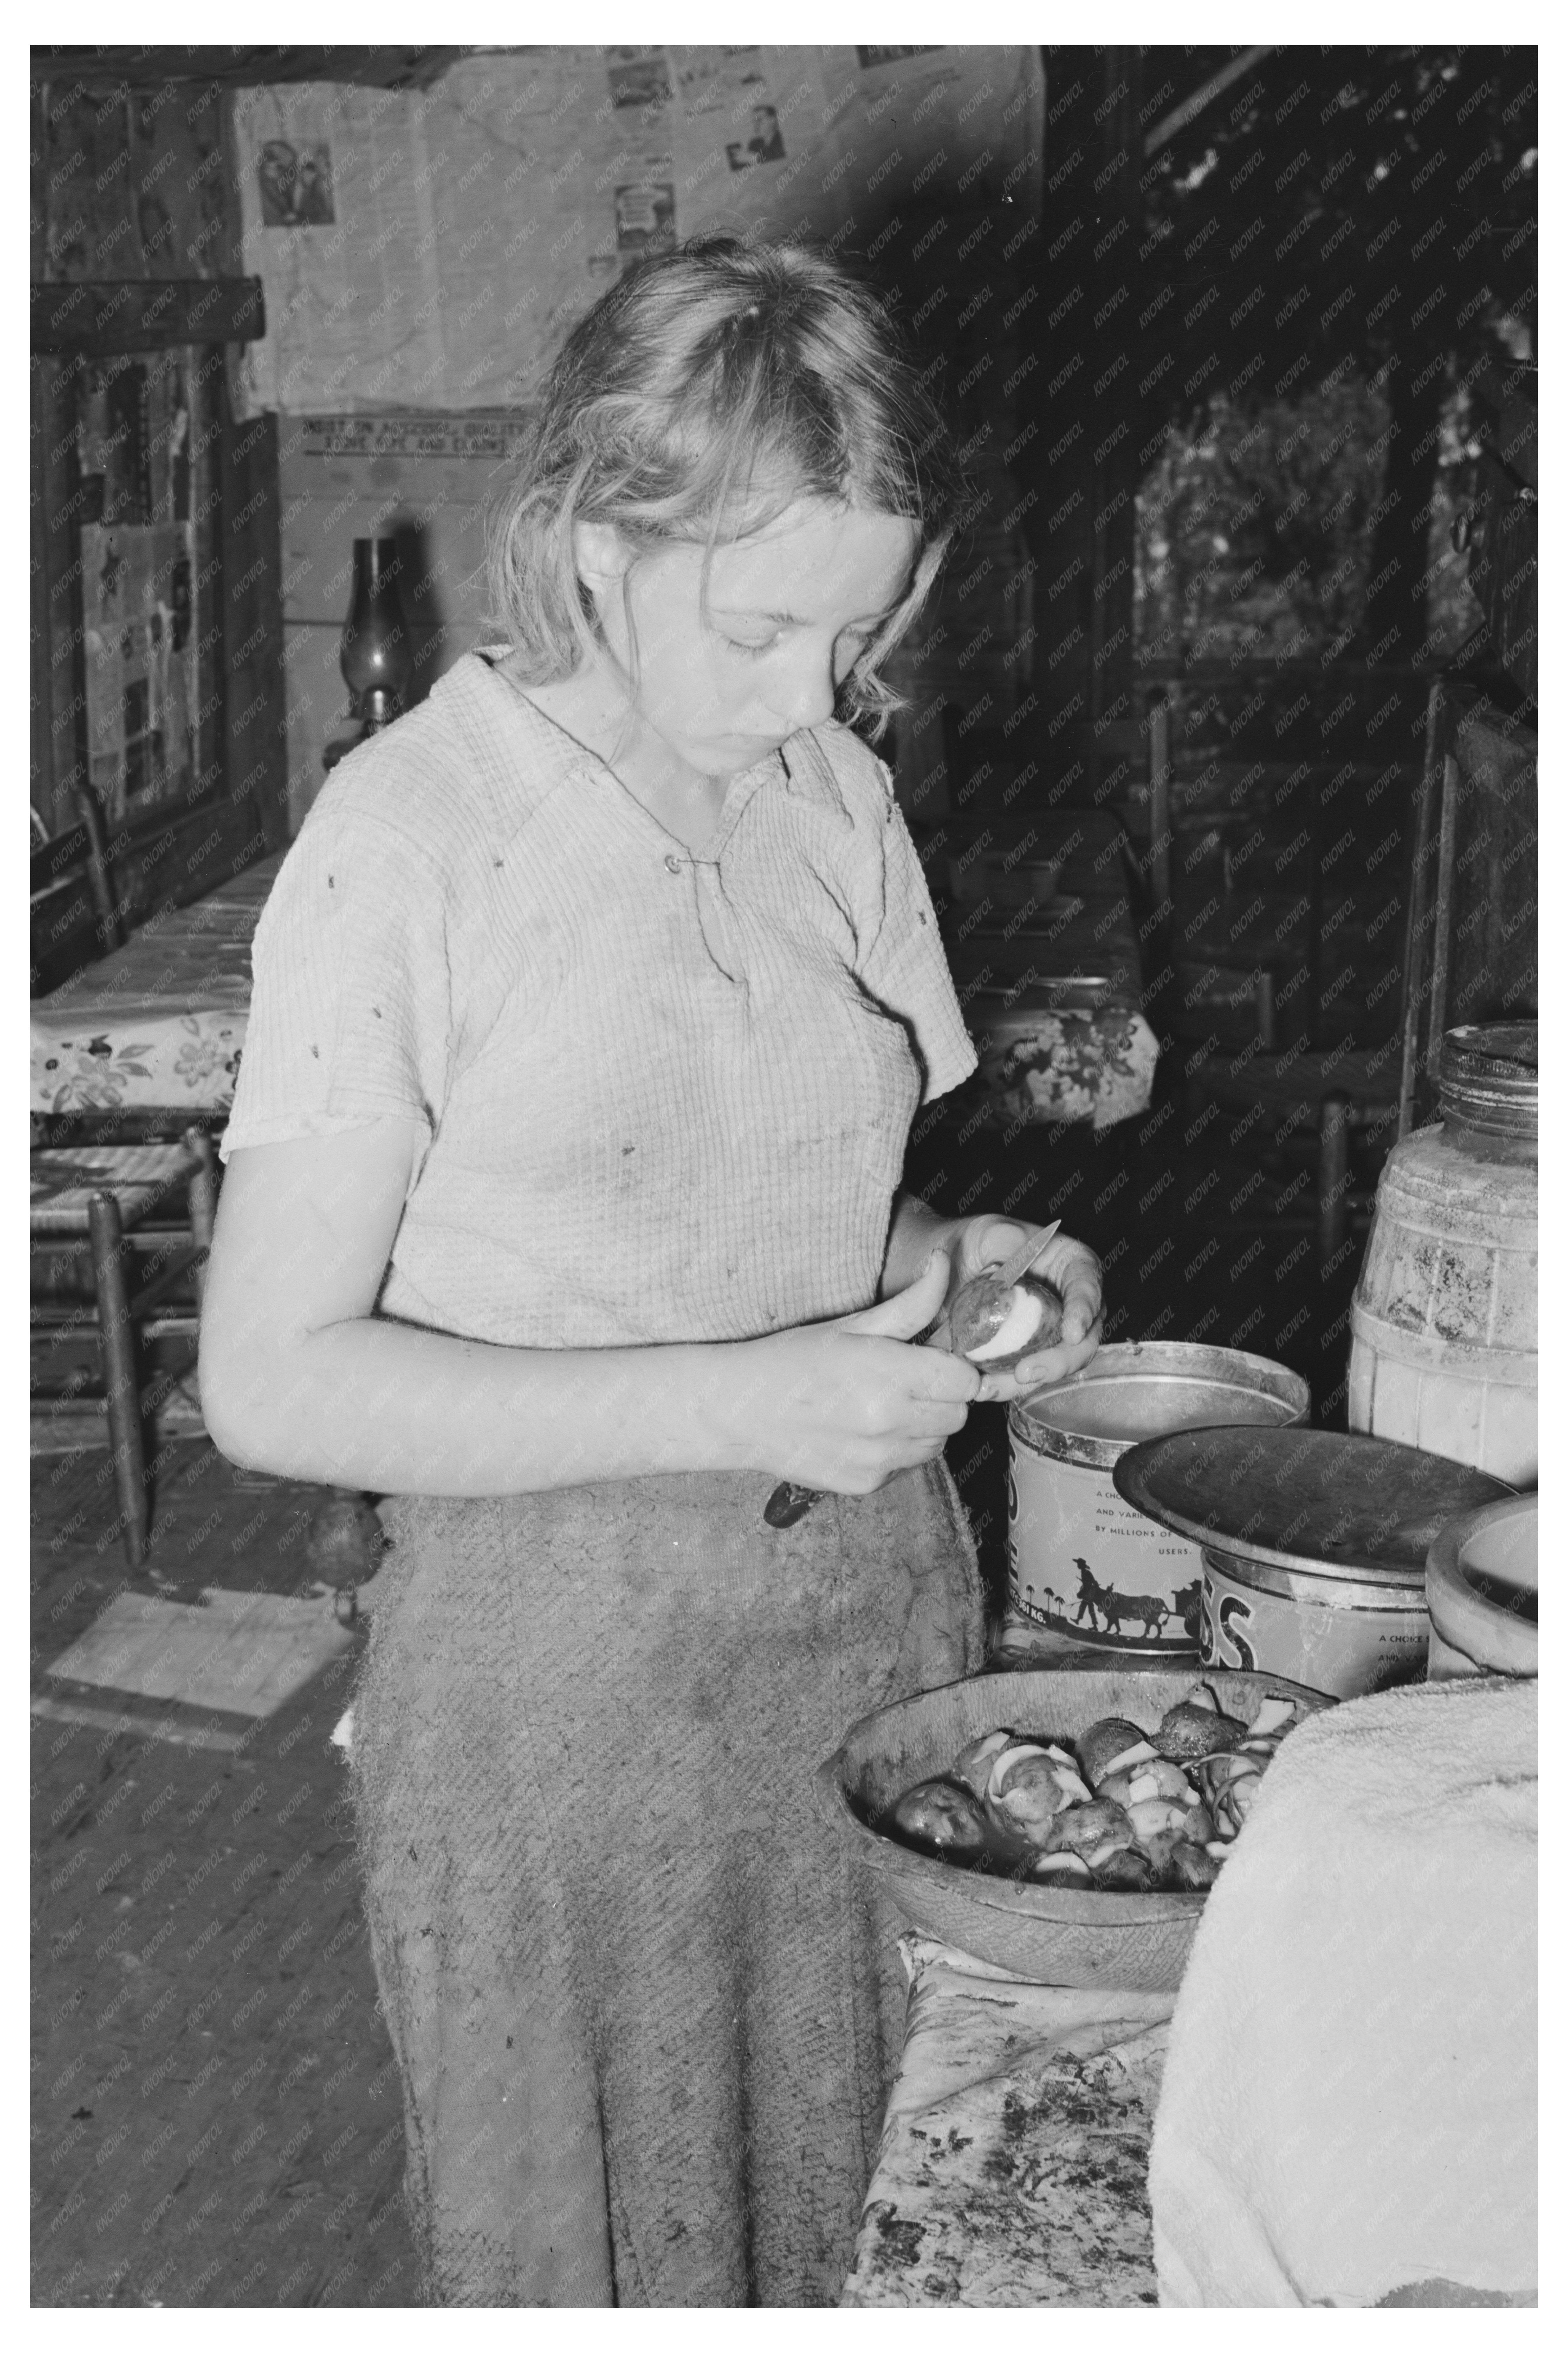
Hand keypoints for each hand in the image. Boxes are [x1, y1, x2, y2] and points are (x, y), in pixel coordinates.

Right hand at [727, 1250, 980, 1493]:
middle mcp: (890, 1423)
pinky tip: (863, 1430)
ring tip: (883, 1405)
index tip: (934, 1360)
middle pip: (958, 1414)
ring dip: (924, 1425)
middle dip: (942, 1396)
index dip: (955, 1367)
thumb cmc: (790, 1359)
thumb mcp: (850, 1324)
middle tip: (907, 1380)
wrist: (738, 1412)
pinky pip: (907, 1465)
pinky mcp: (867, 1484)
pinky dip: (897, 1450)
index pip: (966, 1380)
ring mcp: (880, 1460)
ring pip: (937, 1443)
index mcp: (891, 1376)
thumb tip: (945, 1263)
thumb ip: (910, 1304)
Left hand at [934, 1214, 1102, 1403]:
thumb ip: (1006, 1239)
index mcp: (1072, 1266)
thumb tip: (1013, 1260)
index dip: (1084, 1311)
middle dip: (1059, 1361)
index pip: (1088, 1287)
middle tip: (1027, 1371)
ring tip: (994, 1387)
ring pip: (1054, 1364)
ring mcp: (1051, 1333)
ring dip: (1028, 1381)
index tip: (1072, 1333)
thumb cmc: (979, 1242)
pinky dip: (1006, 1383)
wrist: (951, 1269)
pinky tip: (983, 1387)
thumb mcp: (991, 1232)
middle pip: (1082, 1338)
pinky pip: (1026, 1373)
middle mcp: (1070, 1304)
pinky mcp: (1028, 1353)